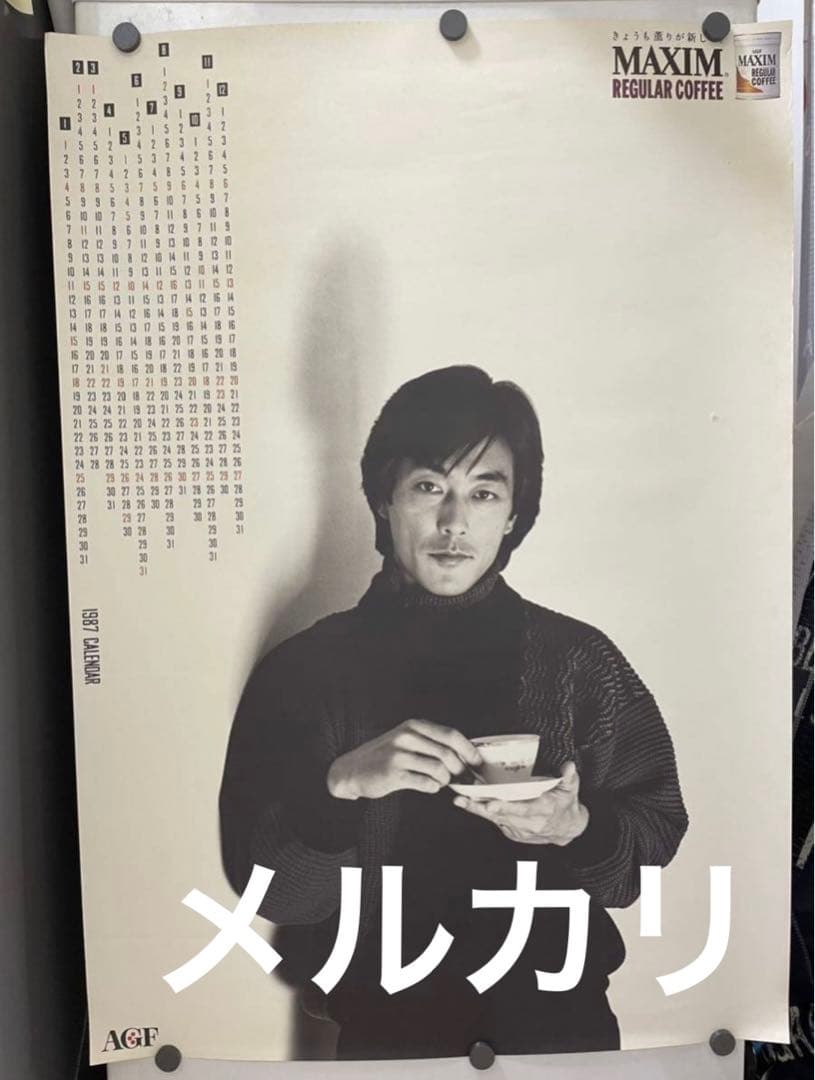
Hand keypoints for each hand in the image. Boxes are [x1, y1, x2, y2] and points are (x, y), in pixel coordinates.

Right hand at [327, 718, 483, 800]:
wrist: (352, 769)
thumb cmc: (385, 755)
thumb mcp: (406, 739)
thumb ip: (430, 742)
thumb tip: (465, 755)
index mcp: (413, 725)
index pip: (450, 734)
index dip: (469, 749)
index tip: (478, 762)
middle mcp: (407, 736)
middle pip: (448, 753)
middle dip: (461, 769)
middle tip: (464, 778)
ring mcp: (399, 755)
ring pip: (439, 769)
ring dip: (445, 780)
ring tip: (441, 782)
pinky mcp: (394, 774)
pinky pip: (426, 783)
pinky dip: (433, 787)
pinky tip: (429, 786)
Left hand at [452, 761, 588, 844]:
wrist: (566, 829)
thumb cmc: (566, 805)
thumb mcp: (571, 790)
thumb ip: (568, 777)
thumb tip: (568, 766)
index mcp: (544, 810)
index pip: (524, 809)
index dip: (507, 807)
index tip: (491, 804)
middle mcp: (530, 823)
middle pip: (503, 815)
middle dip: (482, 808)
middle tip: (464, 799)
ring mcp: (520, 829)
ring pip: (495, 820)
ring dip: (477, 810)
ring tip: (460, 800)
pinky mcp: (513, 832)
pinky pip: (495, 822)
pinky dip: (481, 813)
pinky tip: (467, 803)